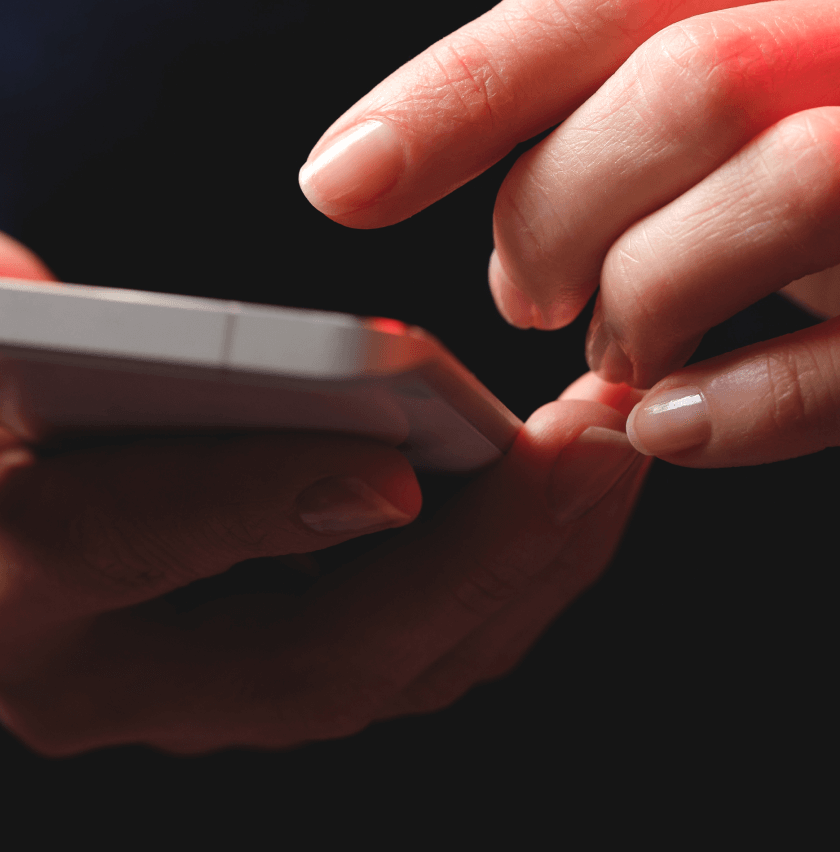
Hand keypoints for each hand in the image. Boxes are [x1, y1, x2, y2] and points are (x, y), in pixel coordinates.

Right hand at [0, 270, 644, 753]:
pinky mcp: (290, 667)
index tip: (385, 469)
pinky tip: (579, 487)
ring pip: (401, 669)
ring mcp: (212, 689)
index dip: (252, 506)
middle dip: (480, 555)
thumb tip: (86, 313)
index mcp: (15, 578)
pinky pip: (428, 647)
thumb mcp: (2, 353)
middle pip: (319, 657)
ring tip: (614, 450)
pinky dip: (519, 569)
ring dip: (531, 562)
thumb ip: (30, 343)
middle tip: (591, 448)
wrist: (9, 489)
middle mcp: (117, 674)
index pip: (120, 546)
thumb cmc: (8, 400)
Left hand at [298, 0, 839, 556]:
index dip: (464, 85)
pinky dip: (756, 403)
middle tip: (521, 292)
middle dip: (561, 204)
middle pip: (700, 81)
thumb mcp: (762, 66)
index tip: (342, 183)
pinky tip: (671, 429)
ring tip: (611, 351)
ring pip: (800, 188)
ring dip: (655, 292)